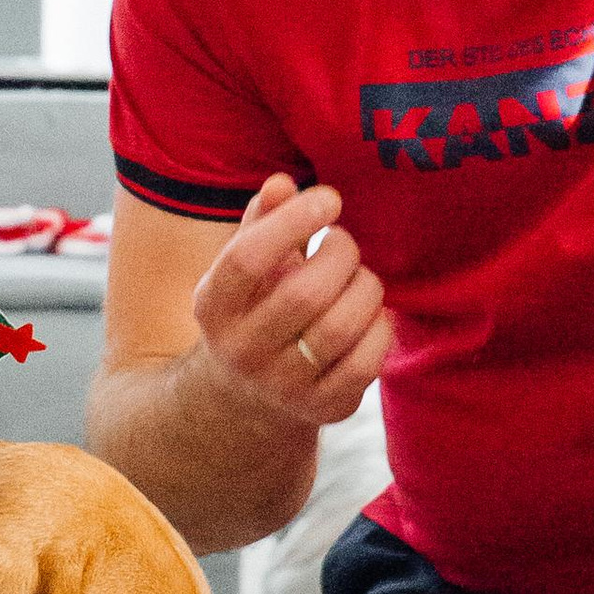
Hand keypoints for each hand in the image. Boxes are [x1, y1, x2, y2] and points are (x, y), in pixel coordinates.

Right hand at [192, 175, 392, 428]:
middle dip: (342, 254)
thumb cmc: (256, 307)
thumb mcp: (246, 267)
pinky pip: (368, 361)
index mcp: (214, 306)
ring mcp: (282, 386)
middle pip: (305, 293)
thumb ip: (262, 221)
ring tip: (360, 278)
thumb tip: (282, 184)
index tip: (329, 199)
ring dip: (366, 288)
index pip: (247, 258)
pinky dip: (380, 328)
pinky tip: (370, 315)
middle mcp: (241, 351)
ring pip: (342, 326)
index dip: (293, 221)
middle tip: (344, 243)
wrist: (248, 396)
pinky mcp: (324, 409)